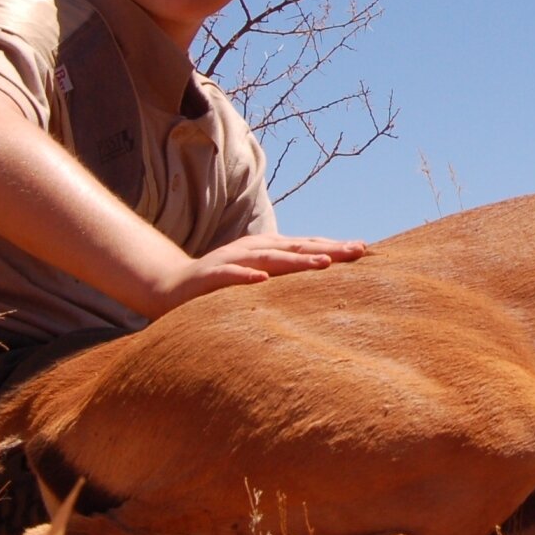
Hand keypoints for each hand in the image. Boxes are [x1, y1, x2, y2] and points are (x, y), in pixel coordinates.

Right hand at [149, 233, 367, 314]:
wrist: (168, 288)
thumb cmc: (220, 286)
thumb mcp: (257, 279)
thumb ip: (284, 276)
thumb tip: (321, 278)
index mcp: (266, 249)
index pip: (306, 246)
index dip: (334, 246)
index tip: (365, 250)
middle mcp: (252, 249)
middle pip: (296, 247)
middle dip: (328, 249)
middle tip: (358, 251)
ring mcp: (231, 261)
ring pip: (269, 259)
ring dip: (297, 261)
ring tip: (324, 263)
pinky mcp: (208, 277)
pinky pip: (229, 276)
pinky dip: (245, 277)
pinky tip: (262, 281)